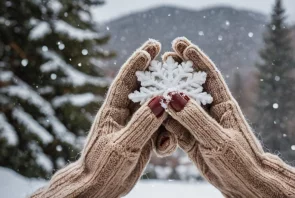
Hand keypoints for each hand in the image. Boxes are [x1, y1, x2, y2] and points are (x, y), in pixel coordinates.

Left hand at [32, 40, 167, 197]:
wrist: (99, 188)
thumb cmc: (103, 167)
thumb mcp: (124, 145)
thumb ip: (143, 123)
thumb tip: (162, 99)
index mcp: (113, 111)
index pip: (125, 81)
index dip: (137, 62)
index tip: (151, 47)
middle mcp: (125, 114)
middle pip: (143, 88)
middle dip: (157, 74)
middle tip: (173, 59)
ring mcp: (135, 125)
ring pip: (156, 109)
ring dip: (169, 108)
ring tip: (182, 108)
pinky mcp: (143, 138)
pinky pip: (160, 129)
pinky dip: (167, 135)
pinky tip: (167, 148)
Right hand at [163, 37, 294, 197]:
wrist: (244, 185)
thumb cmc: (240, 161)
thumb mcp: (217, 139)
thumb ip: (194, 119)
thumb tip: (172, 96)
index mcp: (224, 105)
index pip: (209, 75)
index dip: (196, 58)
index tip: (181, 44)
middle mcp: (211, 112)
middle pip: (192, 86)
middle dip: (178, 71)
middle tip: (163, 58)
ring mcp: (199, 125)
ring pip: (180, 106)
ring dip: (167, 95)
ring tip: (152, 82)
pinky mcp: (191, 140)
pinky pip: (174, 127)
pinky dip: (164, 120)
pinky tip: (154, 112)